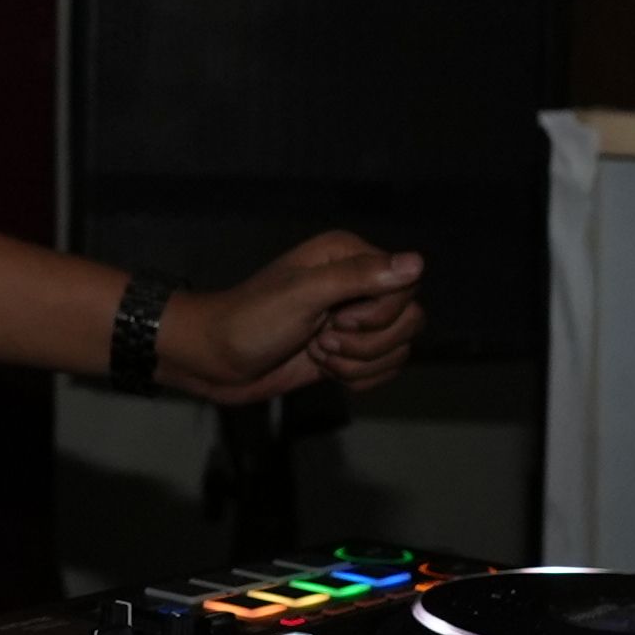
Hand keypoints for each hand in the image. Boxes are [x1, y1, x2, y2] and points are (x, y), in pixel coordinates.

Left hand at [163, 233, 426, 405]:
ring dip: (358, 363)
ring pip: (398, 348)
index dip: (379, 313)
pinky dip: (358, 378)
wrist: (217, 361)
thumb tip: (418, 262)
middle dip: (367, 343)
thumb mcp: (303, 295)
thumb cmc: (251, 321)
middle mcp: (358, 283)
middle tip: (322, 340)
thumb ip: (359, 278)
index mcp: (348, 256)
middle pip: (410, 319)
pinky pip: (385, 368)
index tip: (337, 321)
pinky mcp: (350, 350)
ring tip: (318, 354)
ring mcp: (355, 319)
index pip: (406, 285)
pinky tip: (325, 370)